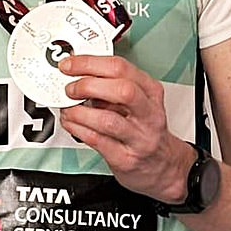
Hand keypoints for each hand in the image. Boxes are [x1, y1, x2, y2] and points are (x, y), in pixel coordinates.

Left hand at [59, 54, 194, 201]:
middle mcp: (149, 113)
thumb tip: (78, 73)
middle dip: (87, 85)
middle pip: (121, 90)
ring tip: (68, 109)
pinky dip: (78, 129)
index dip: (89, 63)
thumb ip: (112, 87)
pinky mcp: (126, 159)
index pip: (121, 68)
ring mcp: (139, 137)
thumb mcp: (138, 101)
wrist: (162, 166)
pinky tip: (71, 123)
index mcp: (151, 92)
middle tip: (70, 88)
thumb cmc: (144, 130)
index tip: (70, 65)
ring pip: (108, 119)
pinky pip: (97, 141)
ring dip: (79, 112)